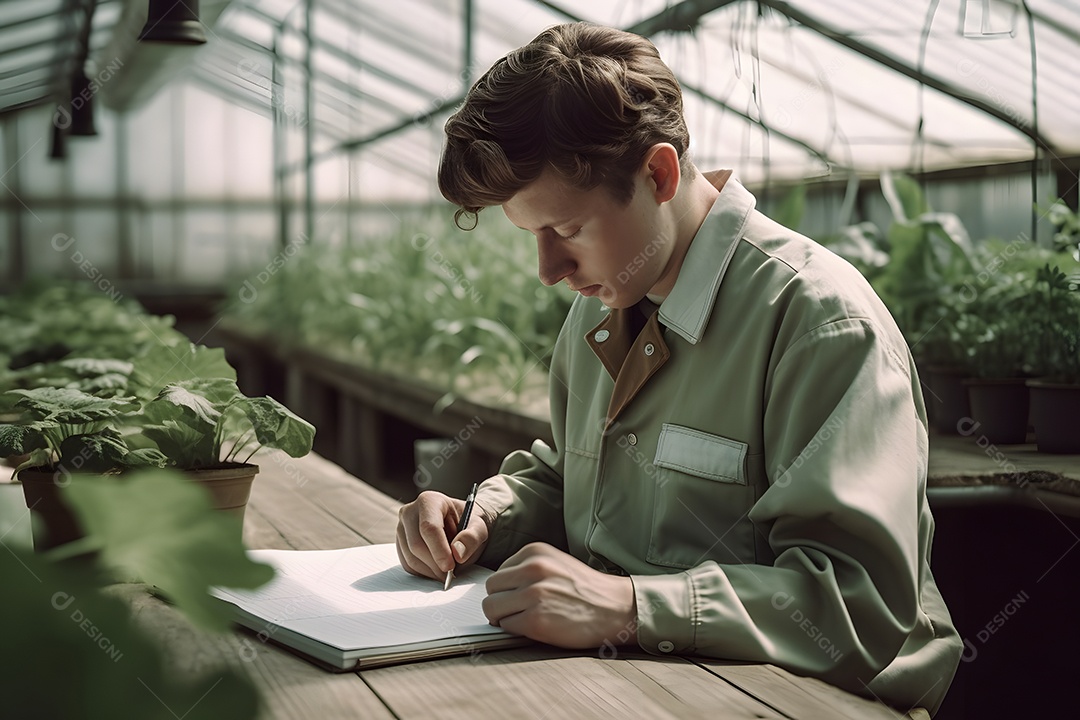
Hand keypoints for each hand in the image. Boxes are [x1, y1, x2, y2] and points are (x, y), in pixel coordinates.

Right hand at [396, 490, 488, 579]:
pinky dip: (424, 573)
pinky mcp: (400, 545)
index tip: (450, 566)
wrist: (461, 528)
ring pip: (410, 558)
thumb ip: (472, 538)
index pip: (429, 527)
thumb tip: (458, 552)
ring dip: (431, 571)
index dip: (439, 549)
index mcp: (429, 501)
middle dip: (435, 564)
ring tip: (447, 571)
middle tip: (451, 574)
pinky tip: (437, 569)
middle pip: (417, 544)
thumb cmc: (469, 524)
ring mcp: (402, 529)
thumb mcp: (479, 527)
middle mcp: (410, 512)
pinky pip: (408, 565)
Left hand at [482, 543, 635, 648]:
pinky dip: (517, 631)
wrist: (616, 608)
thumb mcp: (556, 563)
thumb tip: (500, 587)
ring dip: (505, 618)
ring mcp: (533, 594)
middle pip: (490, 589)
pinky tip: (537, 627)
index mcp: (535, 552)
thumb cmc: (587, 590)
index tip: (519, 597)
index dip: (507, 589)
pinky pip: (506, 627)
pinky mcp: (535, 620)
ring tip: (526, 619)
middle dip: (500, 603)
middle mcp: (532, 569)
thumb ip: (527, 569)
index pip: (498, 571)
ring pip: (492, 609)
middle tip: (518, 611)